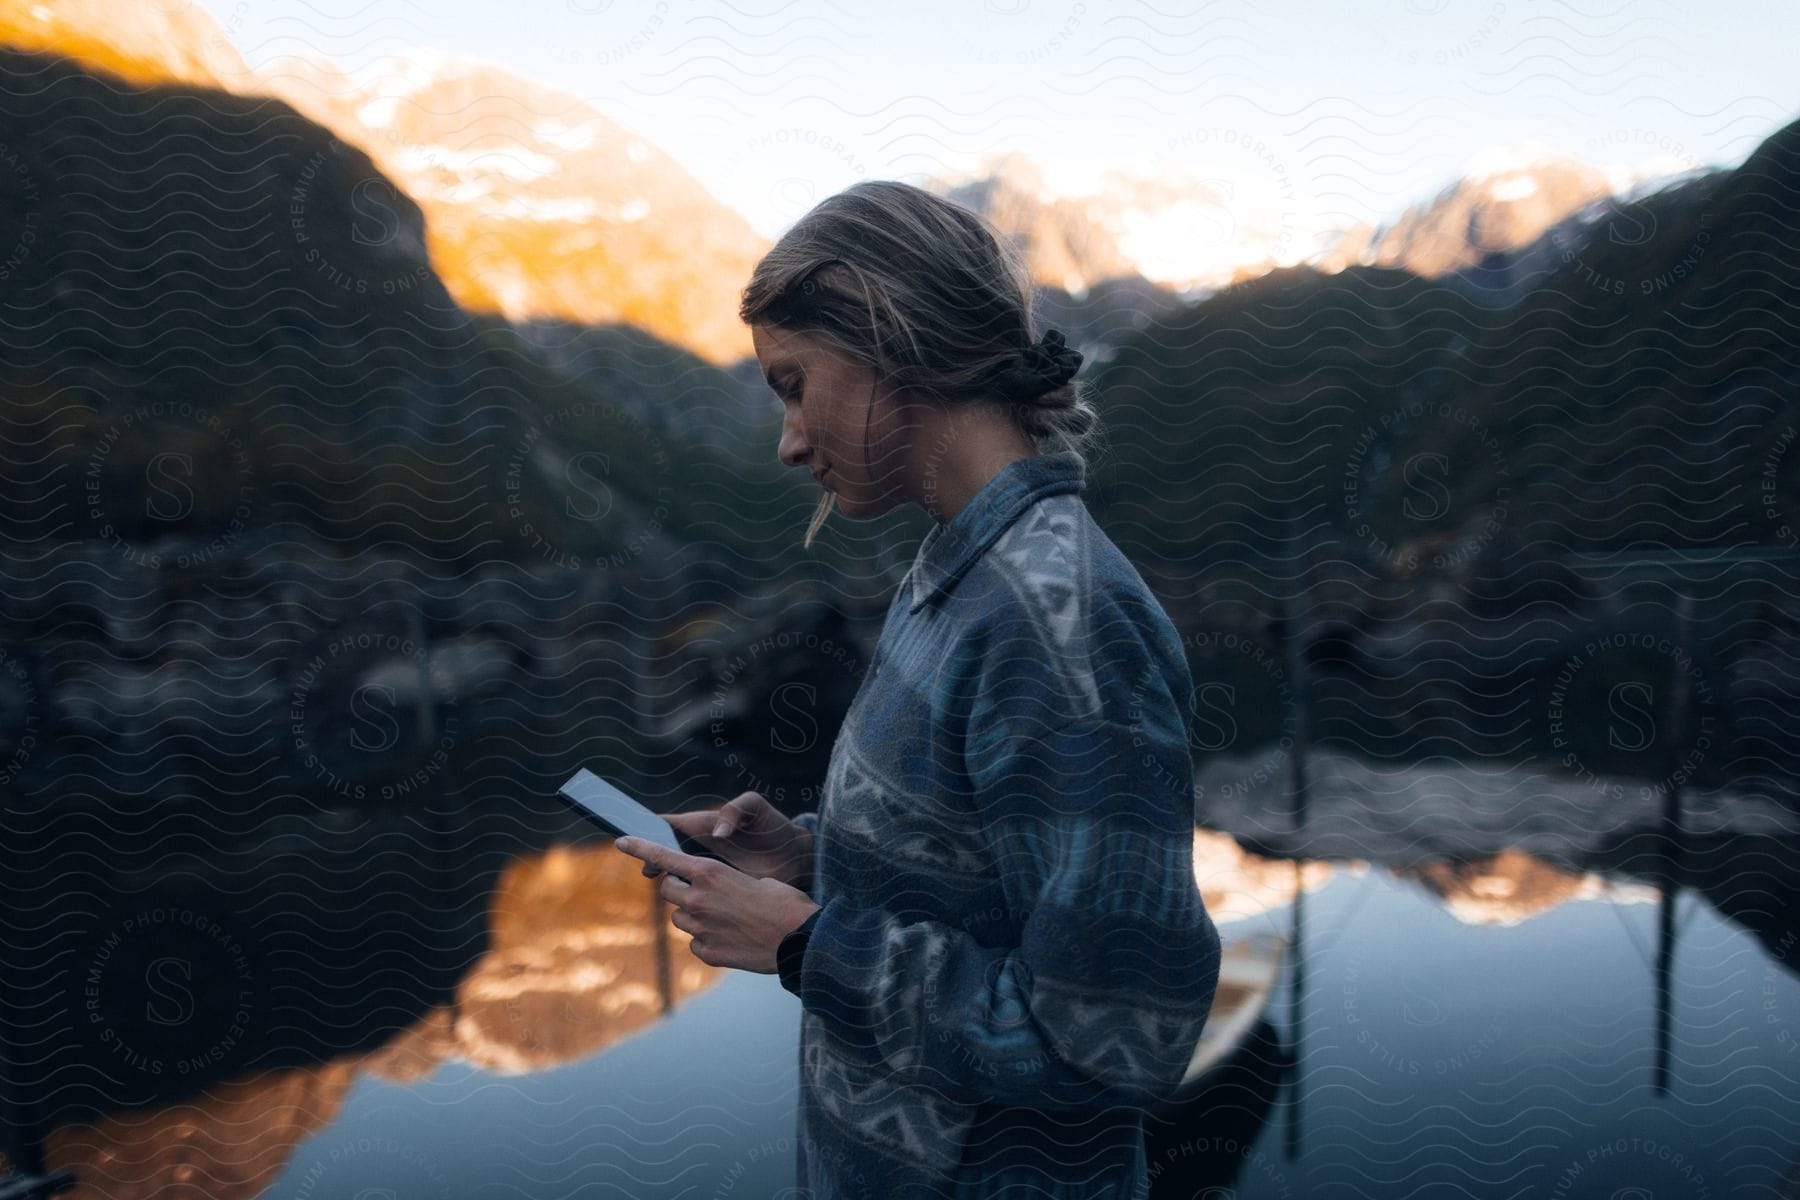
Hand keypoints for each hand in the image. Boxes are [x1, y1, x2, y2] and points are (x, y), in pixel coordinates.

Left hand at [612, 836, 819, 972]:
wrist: (801, 941)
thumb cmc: (785, 903)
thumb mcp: (756, 879)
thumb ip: (725, 883)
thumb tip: (713, 893)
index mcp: (710, 874)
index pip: (663, 857)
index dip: (639, 847)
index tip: (620, 841)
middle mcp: (698, 900)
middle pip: (668, 891)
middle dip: (679, 889)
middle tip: (703, 892)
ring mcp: (701, 929)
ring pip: (680, 919)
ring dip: (695, 916)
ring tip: (726, 918)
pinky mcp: (708, 953)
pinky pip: (696, 943)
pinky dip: (708, 940)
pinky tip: (733, 939)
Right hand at [641, 791, 812, 889]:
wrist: (797, 858)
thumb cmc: (775, 829)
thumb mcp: (758, 809)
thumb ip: (737, 809)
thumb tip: (717, 831)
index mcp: (704, 826)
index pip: (668, 826)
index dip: (649, 833)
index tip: (633, 841)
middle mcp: (701, 849)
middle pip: (666, 855)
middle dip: (653, 861)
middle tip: (648, 871)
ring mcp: (708, 871)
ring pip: (676, 878)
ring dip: (668, 883)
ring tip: (665, 887)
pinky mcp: (718, 890)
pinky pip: (694, 897)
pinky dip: (686, 901)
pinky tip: (686, 907)